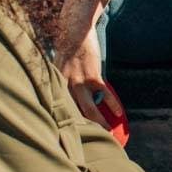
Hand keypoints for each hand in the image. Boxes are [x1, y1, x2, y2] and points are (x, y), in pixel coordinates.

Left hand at [56, 0, 120, 127]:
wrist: (73, 29)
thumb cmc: (65, 47)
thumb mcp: (56, 65)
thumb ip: (59, 80)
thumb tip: (65, 92)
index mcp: (53, 85)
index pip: (55, 109)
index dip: (59, 124)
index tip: (64, 138)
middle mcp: (64, 86)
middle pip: (71, 114)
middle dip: (79, 129)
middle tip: (86, 142)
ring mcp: (79, 81)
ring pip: (89, 108)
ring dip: (98, 122)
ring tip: (106, 132)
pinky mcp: (93, 75)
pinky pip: (105, 93)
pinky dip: (113, 103)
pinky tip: (119, 112)